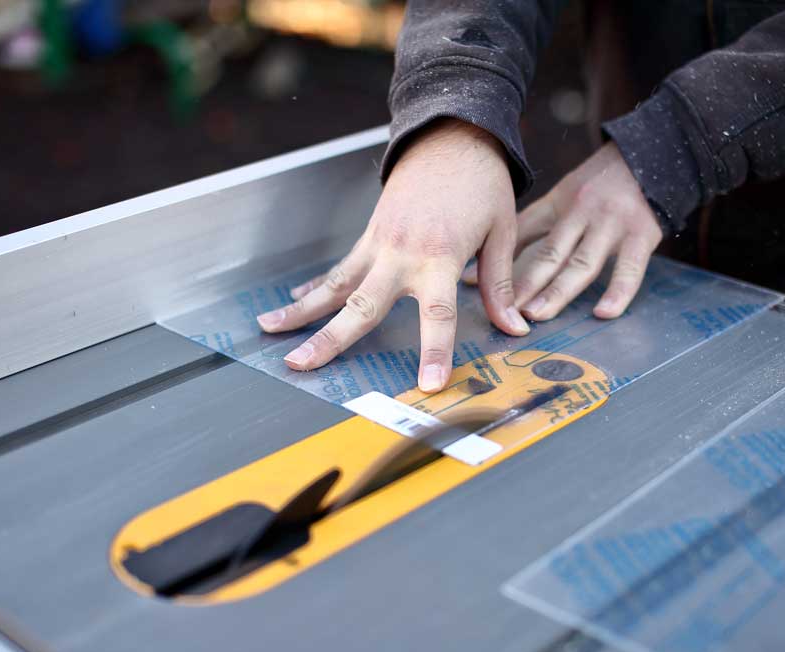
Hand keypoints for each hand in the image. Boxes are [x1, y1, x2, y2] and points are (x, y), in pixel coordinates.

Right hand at [256, 119, 530, 392]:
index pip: (438, 315)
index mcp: (441, 256)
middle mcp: (403, 254)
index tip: (428, 384)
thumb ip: (499, 284)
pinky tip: (293, 303)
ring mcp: (380, 243)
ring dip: (301, 310)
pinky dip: (316, 286)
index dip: (434, 351)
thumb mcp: (502, 231)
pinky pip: (340, 267)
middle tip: (301, 364)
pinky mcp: (371, 234)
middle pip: (362, 306)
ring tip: (269, 330)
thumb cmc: (481, 181)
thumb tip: (515, 327)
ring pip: (336, 286)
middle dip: (329, 339)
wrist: (452, 134)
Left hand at [464, 142, 661, 320]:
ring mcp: (613, 226)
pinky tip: (603, 313)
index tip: (474, 286)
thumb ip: (528, 228)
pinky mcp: (643, 236)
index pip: (523, 234)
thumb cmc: (601, 184)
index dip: (500, 260)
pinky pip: (630, 269)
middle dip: (525, 282)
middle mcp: (583, 213)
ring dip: (559, 291)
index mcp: (559, 203)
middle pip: (550, 253)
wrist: (653, 155)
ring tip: (537, 314)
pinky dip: (618, 292)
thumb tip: (482, 266)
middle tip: (504, 308)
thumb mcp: (561, 197)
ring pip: (582, 264)